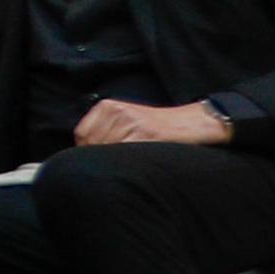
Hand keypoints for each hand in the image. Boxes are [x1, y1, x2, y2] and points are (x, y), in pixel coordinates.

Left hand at [71, 96, 227, 149]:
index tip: (98, 162)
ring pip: (108, 151)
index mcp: (107, 107)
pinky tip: (138, 164)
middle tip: (117, 166)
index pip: (82, 134)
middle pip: (92, 144)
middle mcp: (116, 111)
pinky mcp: (147, 133)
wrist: (192, 122)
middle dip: (101, 159)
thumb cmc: (159, 126)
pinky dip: (129, 163)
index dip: (87, 151)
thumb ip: (105, 133)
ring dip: (116, 163)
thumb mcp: (126, 121)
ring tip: (131, 164)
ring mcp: (131, 121)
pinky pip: (126, 153)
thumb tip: (86, 154)